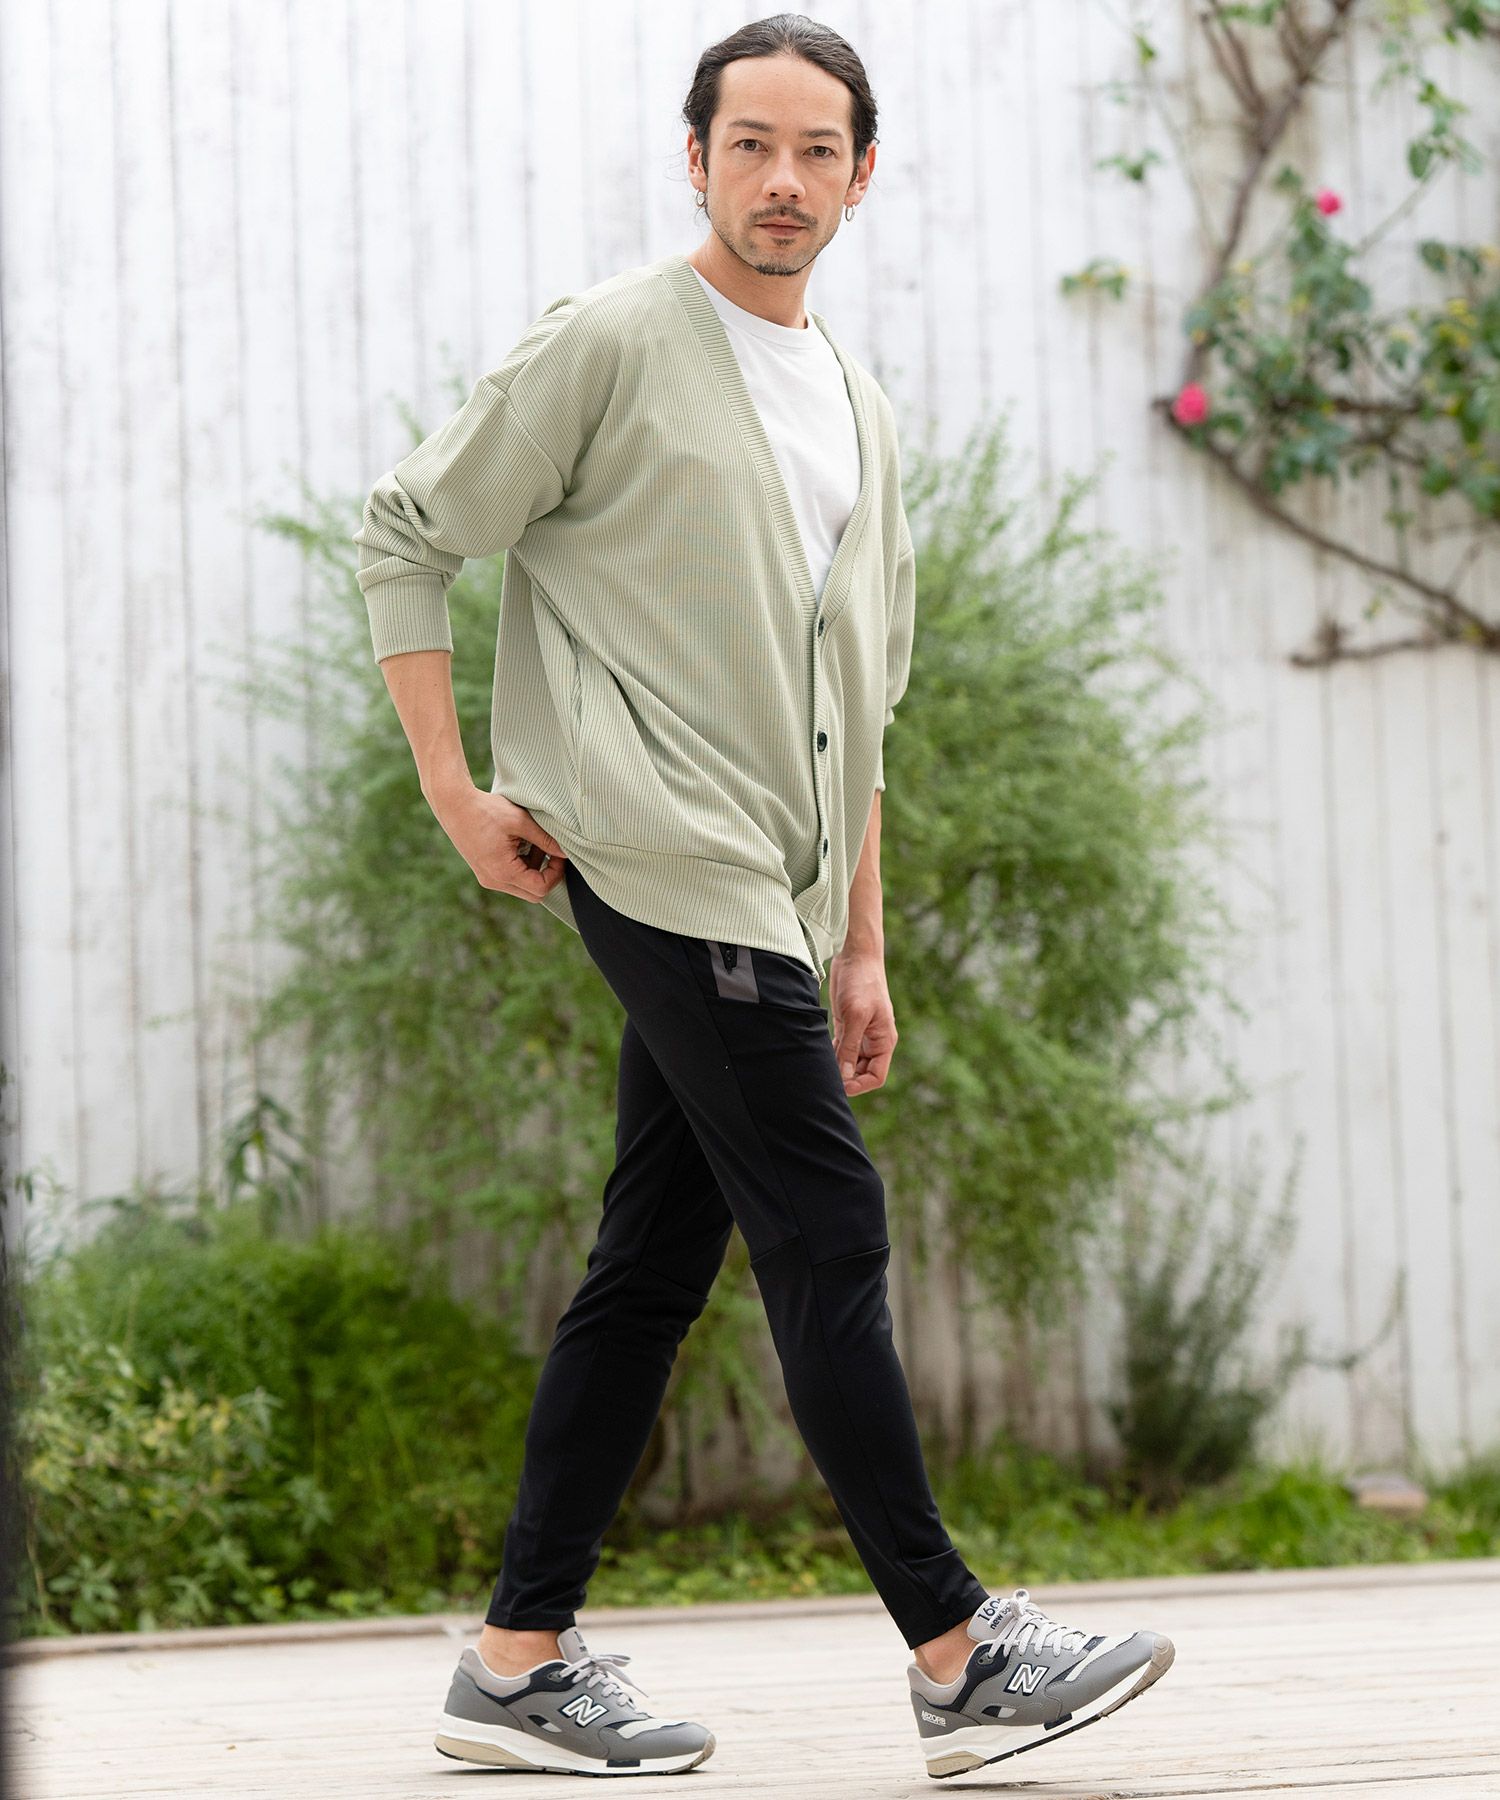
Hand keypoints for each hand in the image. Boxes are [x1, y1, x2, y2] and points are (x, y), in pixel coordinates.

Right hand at [429, 782, 568, 902]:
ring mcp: (487, 878)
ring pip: (521, 886)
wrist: (454, 805)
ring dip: (533, 869)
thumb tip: (566, 852)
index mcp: (503, 872)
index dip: (556, 874)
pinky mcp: (484, 871)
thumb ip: (545, 839)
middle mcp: (494, 881)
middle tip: (551, 851)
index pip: (540, 889)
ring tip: (533, 842)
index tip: (560, 854)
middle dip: (546, 874)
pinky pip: (510, 878)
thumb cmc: (485, 811)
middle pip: (533, 894)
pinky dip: (520, 865)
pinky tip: (520, 843)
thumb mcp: (520, 822)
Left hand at [829, 949, 896, 1094]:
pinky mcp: (847, 1025)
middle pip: (861, 1072)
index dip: (860, 1085)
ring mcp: (860, 1033)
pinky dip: (831, 1054)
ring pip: (849, 1061)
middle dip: (846, 1078)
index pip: (876, 1076)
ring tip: (819, 1069)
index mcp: (884, 1041)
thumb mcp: (856, 1015)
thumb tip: (845, 1075)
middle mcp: (873, 1041)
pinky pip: (840, 1048)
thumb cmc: (862, 982)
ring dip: (836, 1066)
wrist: (856, 955)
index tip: (841, 1087)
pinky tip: (819, 1056)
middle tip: (825, 1079)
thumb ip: (850, 1046)